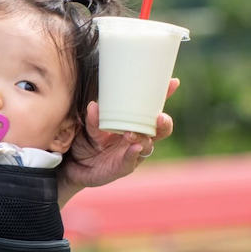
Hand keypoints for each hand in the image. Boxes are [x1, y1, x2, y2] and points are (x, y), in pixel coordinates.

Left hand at [60, 78, 178, 197]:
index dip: (164, 97)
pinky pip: (131, 161)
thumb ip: (93, 119)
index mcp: (136, 124)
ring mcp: (133, 154)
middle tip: (159, 117)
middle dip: (164, 123)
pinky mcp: (123, 167)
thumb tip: (94, 105)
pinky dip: (133, 154)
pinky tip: (134, 148)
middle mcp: (139, 138)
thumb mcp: (91, 127)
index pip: (153, 110)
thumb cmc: (90, 142)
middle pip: (161, 131)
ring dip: (142, 138)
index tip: (173, 83)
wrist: (77, 166)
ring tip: (131, 133)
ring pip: (147, 146)